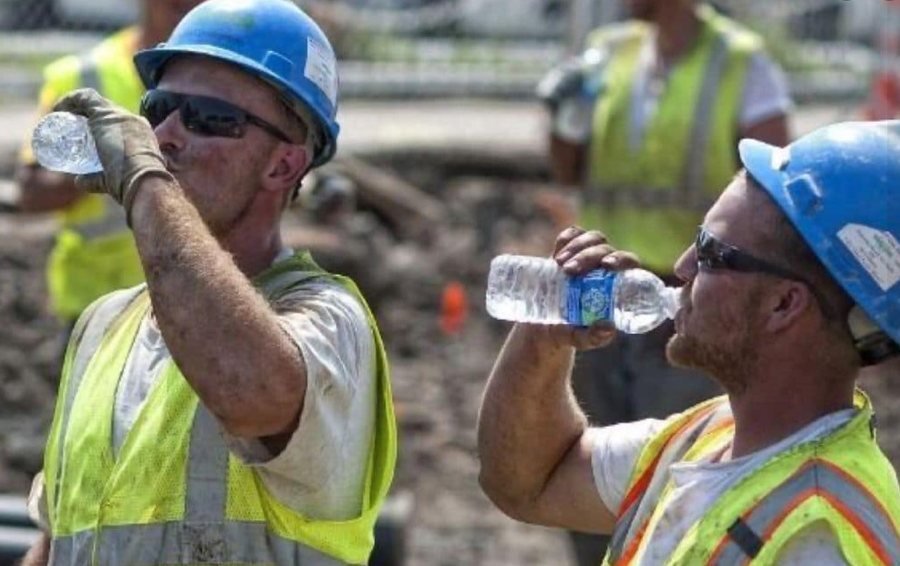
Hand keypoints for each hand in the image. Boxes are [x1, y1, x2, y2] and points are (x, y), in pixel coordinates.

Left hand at [53, 88, 173, 217]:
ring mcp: (120, 116)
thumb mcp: (113, 180)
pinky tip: (57, 108)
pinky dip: (69, 100)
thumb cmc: (131, 183)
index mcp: (141, 135)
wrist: (143, 179)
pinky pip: (85, 98)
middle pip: (106, 113)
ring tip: (60, 117)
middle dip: (86, 117)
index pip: (118, 125)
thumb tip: (78, 181)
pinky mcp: (105, 114)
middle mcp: (133, 121)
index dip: (100, 129)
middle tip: (70, 129)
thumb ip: (97, 180)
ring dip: (75, 106)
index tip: (85, 138)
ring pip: (94, 103)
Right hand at [530, 226, 641, 350]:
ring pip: (591, 238)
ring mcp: (585, 257)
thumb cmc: (569, 333)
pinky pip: (571, 235)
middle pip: (605, 248)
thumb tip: (609, 327)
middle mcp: (603, 267)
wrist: (544, 328)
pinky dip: (567, 238)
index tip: (606, 265)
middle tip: (568, 271)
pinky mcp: (567, 253)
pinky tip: (557, 252)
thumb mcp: (580, 339)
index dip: (621, 259)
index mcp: (616, 285)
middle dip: (588, 255)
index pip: (628, 262)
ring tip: (559, 264)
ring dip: (577, 246)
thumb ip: (594, 338)